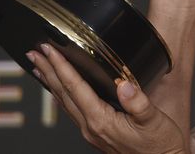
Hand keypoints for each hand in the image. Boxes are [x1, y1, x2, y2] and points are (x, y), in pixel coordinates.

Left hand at [27, 44, 185, 153]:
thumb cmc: (160, 144)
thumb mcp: (154, 120)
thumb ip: (138, 103)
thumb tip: (124, 84)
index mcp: (102, 121)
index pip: (75, 88)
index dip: (61, 67)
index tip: (49, 50)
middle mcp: (91, 128)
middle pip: (63, 94)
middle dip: (47, 71)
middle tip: (33, 53)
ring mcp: (92, 132)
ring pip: (65, 103)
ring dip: (51, 83)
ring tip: (39, 68)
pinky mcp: (97, 134)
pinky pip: (73, 110)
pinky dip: (62, 96)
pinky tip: (60, 92)